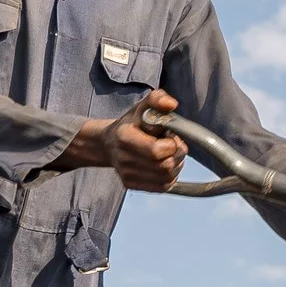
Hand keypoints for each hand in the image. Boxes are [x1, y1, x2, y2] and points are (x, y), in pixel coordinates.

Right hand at [52, 89, 185, 190]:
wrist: (108, 143)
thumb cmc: (131, 124)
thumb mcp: (142, 107)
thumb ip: (158, 100)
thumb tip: (171, 104)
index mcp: (124, 137)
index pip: (157, 151)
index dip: (172, 144)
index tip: (169, 136)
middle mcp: (123, 158)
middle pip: (165, 166)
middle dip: (177, 154)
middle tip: (172, 144)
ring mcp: (126, 174)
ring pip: (167, 178)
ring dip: (176, 165)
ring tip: (168, 153)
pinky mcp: (131, 185)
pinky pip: (163, 187)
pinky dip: (170, 176)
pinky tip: (164, 164)